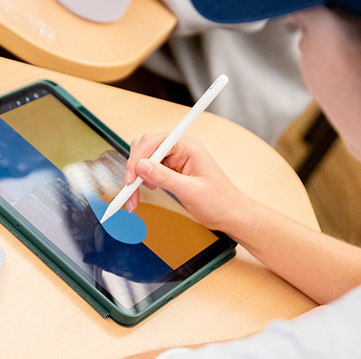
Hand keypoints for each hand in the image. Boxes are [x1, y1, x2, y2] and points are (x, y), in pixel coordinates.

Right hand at [124, 133, 250, 231]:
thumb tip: (141, 166)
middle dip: (134, 168)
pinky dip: (141, 181)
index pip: (154, 142)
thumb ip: (165, 177)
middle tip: (129, 190)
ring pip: (144, 159)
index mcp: (188, 147)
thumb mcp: (190, 191)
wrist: (230, 214)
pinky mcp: (171, 171)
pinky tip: (143, 192)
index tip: (131, 179)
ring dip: (135, 176)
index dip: (138, 159)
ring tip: (135, 196)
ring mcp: (175, 159)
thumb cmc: (220, 201)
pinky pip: (149, 170)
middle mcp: (180, 149)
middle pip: (145, 147)